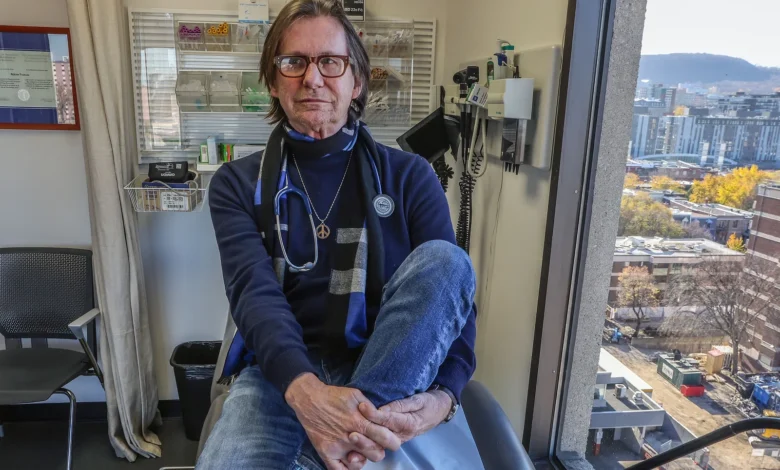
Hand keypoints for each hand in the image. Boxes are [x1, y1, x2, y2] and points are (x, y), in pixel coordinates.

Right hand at [285, 373, 401, 469]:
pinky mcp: (326, 452)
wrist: (309, 399)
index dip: (392, 441)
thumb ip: (371, 408)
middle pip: (377, 454)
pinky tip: (350, 460)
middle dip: (380, 450)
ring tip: (361, 450)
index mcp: (360, 421)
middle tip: (375, 444)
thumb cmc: (334, 396)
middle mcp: (350, 437)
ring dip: (364, 458)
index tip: (391, 439)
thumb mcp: (357, 395)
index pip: (385, 438)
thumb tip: (383, 417)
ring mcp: (337, 446)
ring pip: (360, 464)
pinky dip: (346, 469)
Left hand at [344, 390, 451, 462]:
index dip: (374, 414)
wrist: (438, 411)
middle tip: (351, 429)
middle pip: (381, 437)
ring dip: (365, 443)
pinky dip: (368, 446)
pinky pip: (379, 445)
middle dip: (366, 434)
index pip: (388, 420)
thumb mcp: (418, 399)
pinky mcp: (393, 440)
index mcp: (409, 423)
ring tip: (351, 437)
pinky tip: (355, 444)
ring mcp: (397, 439)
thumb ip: (400, 405)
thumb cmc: (428, 403)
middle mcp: (402, 435)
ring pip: (379, 445)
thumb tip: (383, 409)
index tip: (361, 406)